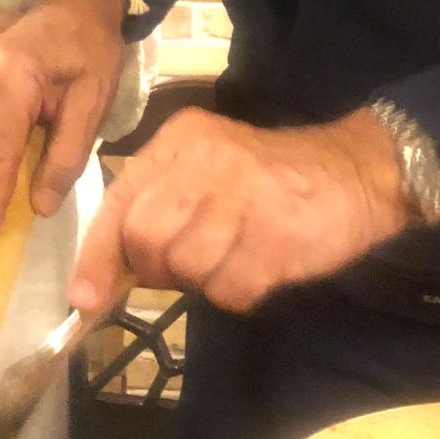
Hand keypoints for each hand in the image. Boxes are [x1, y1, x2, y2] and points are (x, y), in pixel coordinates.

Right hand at [0, 0, 126, 249]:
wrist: (78, 2)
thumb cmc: (91, 49)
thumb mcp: (93, 103)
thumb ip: (65, 157)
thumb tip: (37, 207)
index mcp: (9, 84)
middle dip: (9, 174)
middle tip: (50, 153)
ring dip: (7, 148)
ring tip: (46, 119)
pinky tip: (20, 110)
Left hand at [69, 104, 409, 315]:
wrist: (355, 171)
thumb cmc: (269, 179)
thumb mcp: (206, 173)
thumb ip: (157, 211)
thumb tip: (101, 281)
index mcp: (181, 140)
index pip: (118, 200)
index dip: (97, 255)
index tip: (84, 298)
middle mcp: (206, 161)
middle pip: (145, 239)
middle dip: (157, 269)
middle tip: (189, 264)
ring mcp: (243, 197)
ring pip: (185, 269)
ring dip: (203, 280)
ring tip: (233, 256)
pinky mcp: (276, 236)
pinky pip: (229, 291)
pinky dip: (238, 293)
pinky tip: (260, 265)